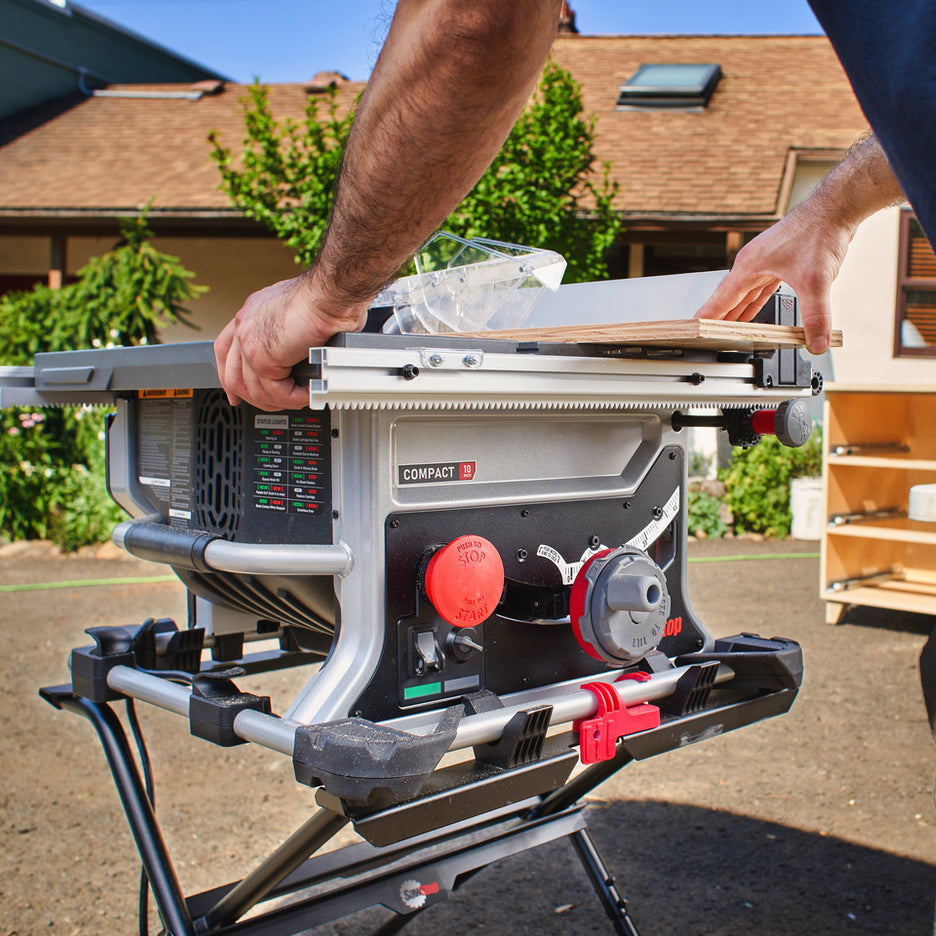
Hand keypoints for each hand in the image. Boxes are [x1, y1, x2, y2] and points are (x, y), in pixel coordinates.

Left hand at [213, 271, 367, 410]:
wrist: (331, 293)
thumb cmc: (326, 296)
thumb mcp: (300, 314)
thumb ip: (293, 335)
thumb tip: (303, 354)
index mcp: (251, 314)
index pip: (226, 349)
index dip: (228, 373)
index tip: (233, 391)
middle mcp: (244, 326)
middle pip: (231, 374)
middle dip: (248, 396)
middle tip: (270, 404)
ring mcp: (249, 342)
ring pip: (251, 389)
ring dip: (276, 400)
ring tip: (297, 398)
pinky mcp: (263, 358)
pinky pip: (274, 392)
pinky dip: (293, 398)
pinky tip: (306, 394)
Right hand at [695, 202, 852, 355]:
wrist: (836, 208)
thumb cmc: (818, 232)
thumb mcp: (816, 281)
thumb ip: (815, 316)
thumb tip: (816, 343)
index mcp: (749, 266)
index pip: (721, 299)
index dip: (707, 316)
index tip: (693, 328)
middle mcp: (753, 263)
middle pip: (730, 297)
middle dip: (719, 317)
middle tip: (706, 336)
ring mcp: (766, 261)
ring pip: (745, 293)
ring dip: (737, 311)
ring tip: (726, 328)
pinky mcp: (781, 261)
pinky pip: (762, 287)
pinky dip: (755, 301)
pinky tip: (753, 310)